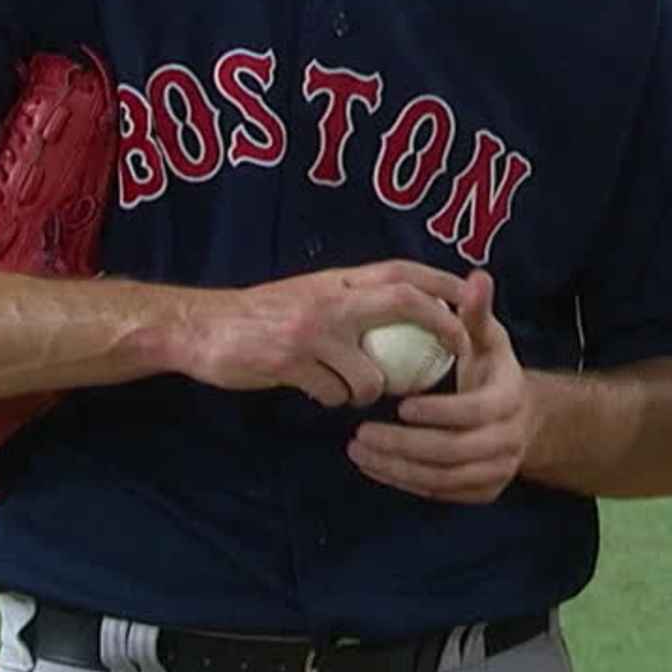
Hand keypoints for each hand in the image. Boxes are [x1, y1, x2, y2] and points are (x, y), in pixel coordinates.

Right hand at [180, 260, 469, 407]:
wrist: (200, 326)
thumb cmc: (257, 314)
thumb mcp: (307, 293)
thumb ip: (346, 299)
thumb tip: (392, 311)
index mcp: (336, 280)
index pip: (401, 271)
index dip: (441, 280)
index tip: (471, 294)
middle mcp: (330, 299)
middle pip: (404, 301)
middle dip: (442, 324)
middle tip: (459, 348)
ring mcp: (312, 331)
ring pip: (372, 370)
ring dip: (375, 390)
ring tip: (359, 393)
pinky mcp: (291, 363)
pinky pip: (333, 393)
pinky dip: (335, 400)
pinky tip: (320, 395)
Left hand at [347, 270, 530, 503]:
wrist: (522, 417)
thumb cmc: (493, 369)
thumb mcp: (488, 338)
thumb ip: (476, 312)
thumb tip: (476, 276)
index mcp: (509, 401)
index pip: (474, 413)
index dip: (438, 412)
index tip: (399, 405)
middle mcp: (507, 442)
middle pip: (452, 453)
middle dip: (403, 446)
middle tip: (360, 434)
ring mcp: (495, 472)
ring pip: (442, 479)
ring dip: (396, 469)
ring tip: (358, 451)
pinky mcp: (481, 492)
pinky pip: (439, 493)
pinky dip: (405, 483)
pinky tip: (375, 466)